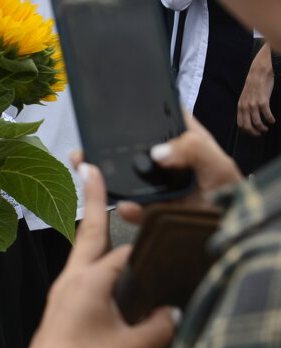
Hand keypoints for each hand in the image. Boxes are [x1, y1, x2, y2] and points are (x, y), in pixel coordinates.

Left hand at [18, 163, 178, 347]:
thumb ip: (158, 328)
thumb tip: (173, 313)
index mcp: (89, 281)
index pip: (122, 251)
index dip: (142, 243)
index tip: (155, 227)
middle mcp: (72, 278)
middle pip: (87, 230)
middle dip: (90, 197)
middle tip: (86, 165)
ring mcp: (61, 290)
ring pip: (79, 250)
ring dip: (89, 228)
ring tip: (94, 205)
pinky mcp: (58, 303)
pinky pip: (76, 270)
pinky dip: (88, 257)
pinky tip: (99, 268)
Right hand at [115, 115, 242, 224]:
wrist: (234, 236)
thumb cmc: (233, 197)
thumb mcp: (219, 167)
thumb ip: (195, 150)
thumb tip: (157, 152)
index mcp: (189, 143)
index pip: (167, 118)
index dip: (150, 111)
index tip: (130, 113)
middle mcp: (172, 162)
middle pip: (143, 147)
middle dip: (127, 148)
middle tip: (114, 150)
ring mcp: (162, 186)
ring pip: (134, 176)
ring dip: (124, 179)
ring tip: (115, 180)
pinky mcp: (157, 208)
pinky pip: (138, 207)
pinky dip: (131, 209)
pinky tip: (128, 207)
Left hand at [237, 42, 274, 134]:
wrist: (258, 74)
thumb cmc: (253, 86)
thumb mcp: (245, 97)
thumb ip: (246, 107)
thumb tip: (249, 117)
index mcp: (240, 106)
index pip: (240, 124)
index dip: (247, 131)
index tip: (254, 133)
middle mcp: (245, 106)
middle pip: (247, 126)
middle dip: (254, 132)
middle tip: (261, 133)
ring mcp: (253, 104)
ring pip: (257, 123)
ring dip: (263, 128)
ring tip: (267, 127)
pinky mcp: (262, 101)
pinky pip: (267, 115)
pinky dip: (270, 120)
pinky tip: (273, 120)